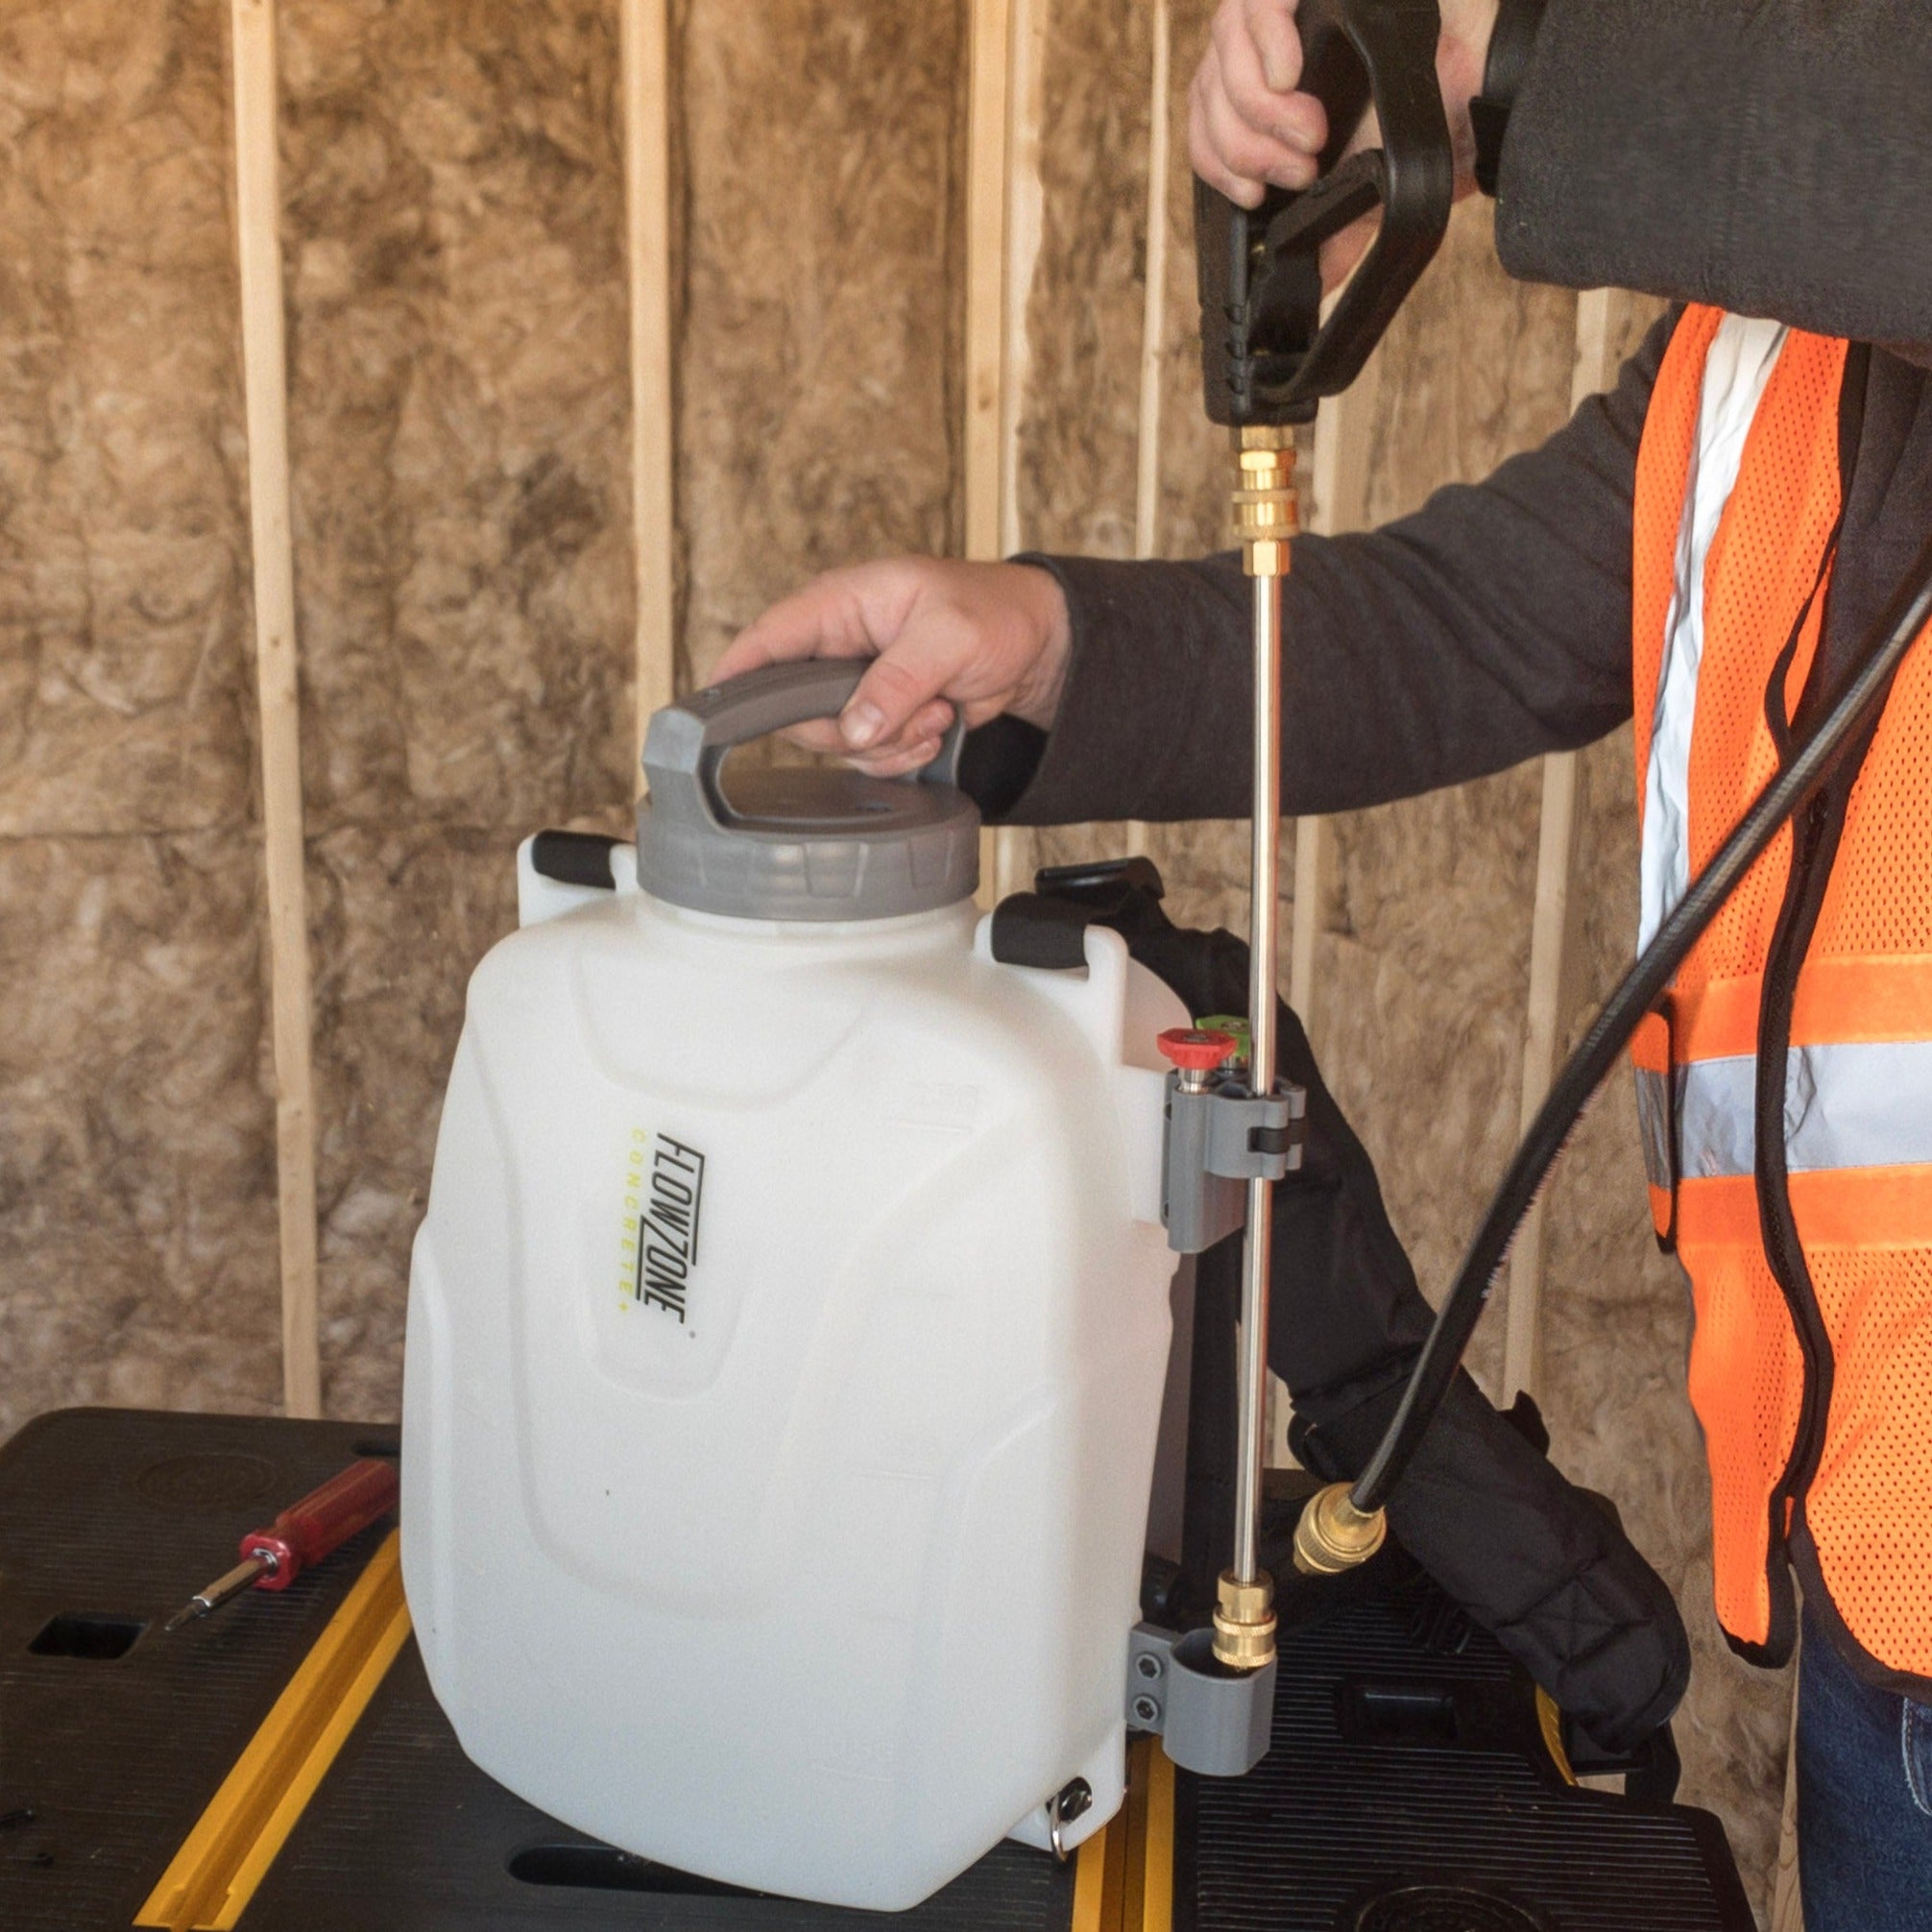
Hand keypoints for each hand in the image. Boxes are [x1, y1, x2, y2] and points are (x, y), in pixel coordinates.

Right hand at [711, 558, 1072, 777]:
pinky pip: (868, 755)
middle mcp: (839, 646)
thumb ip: (898, 680)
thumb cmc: (995, 613)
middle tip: (912, 711)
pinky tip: (937, 729)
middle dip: (856, 728)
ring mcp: (857, 685)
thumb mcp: (950, 636)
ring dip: (891, 742)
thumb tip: (855, 728)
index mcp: (841, 604)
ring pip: (837, 742)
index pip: (767, 639)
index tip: (715, 715)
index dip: (736, 675)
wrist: (1038, 644)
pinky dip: (904, 754)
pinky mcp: (880, 715)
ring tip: (937, 711)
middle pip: (798, 712)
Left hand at [1190, 0, 1499, 281]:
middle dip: (1247, 148)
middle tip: (1301, 167)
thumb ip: (1340, 231)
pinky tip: (1289, 75)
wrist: (1486, 59)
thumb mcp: (1376, 180)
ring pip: (1223, 54)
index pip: (1206, 126)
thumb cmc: (1433, 106)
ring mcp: (1282, 11)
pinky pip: (1255, 4)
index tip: (1255, 196)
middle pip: (1209, 96)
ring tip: (1310, 132)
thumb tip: (1316, 285)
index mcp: (1266, 93)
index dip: (1219, 166)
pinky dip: (1264, 45)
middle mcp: (1264, 48)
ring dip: (1257, 108)